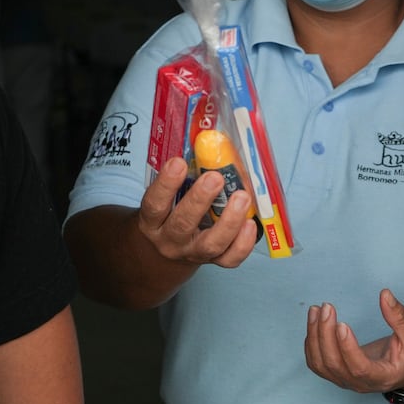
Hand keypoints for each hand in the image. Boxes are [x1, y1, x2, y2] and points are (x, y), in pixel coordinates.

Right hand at [137, 158, 258, 268]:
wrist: (169, 247)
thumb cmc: (171, 211)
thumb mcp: (166, 195)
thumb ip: (180, 175)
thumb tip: (206, 142)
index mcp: (152, 221)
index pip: (154, 204)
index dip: (166, 184)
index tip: (179, 162)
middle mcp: (170, 240)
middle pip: (182, 224)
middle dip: (200, 199)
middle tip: (215, 177)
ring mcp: (192, 253)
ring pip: (210, 245)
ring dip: (228, 221)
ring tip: (242, 197)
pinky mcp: (213, 261)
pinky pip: (229, 259)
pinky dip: (242, 243)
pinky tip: (251, 223)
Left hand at [305, 288, 403, 393]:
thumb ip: (400, 317)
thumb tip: (384, 294)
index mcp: (382, 377)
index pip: (359, 368)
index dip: (348, 348)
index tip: (342, 324)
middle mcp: (360, 384)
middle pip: (334, 364)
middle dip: (326, 334)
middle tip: (327, 307)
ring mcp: (346, 381)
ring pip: (321, 364)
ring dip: (314, 336)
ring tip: (316, 310)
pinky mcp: (337, 374)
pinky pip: (316, 363)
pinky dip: (311, 343)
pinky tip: (314, 322)